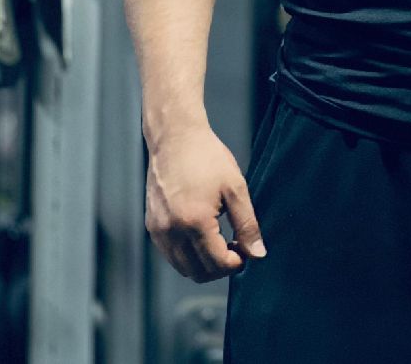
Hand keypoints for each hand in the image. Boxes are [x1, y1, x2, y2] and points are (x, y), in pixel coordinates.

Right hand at [145, 123, 266, 281]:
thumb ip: (247, 224)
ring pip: (183, 267)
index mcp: (194, 222)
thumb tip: (258, 254)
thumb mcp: (235, 187)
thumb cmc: (207, 158)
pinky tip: (202, 235)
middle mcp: (171, 232)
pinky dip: (187, 255)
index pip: (217, 263)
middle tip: (235, 248)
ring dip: (203, 264)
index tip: (245, 251)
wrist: (175, 137)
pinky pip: (170, 254)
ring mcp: (158, 231)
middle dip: (220, 267)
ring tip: (220, 242)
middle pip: (198, 272)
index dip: (236, 263)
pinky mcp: (152, 226)